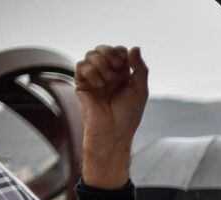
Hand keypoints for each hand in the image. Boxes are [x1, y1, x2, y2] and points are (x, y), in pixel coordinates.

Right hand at [75, 45, 148, 188]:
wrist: (113, 131)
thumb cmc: (128, 115)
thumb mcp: (140, 90)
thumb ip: (139, 69)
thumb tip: (135, 47)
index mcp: (122, 75)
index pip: (119, 51)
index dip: (121, 52)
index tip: (125, 65)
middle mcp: (107, 74)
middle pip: (103, 49)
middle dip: (110, 54)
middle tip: (116, 69)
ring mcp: (93, 78)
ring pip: (91, 54)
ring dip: (101, 63)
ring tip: (107, 81)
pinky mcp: (81, 84)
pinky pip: (81, 65)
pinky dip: (91, 72)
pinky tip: (98, 85)